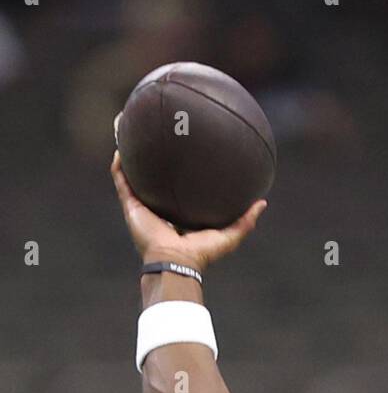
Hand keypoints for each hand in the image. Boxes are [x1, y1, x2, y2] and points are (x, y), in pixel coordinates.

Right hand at [110, 150, 266, 271]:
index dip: (181, 175)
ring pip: (133, 176)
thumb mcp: (229, 235)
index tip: (186, 156)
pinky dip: (119, 164)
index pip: (178, 192)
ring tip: (128, 131)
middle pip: (154, 180)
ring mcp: (143, 208)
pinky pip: (121, 180)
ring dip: (130, 156)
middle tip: (158, 137)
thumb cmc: (201, 253)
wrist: (176, 260)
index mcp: (179, 215)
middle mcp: (159, 210)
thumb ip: (246, 221)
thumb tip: (262, 203)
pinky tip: (121, 144)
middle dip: (153, 161)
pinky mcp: (131, 207)